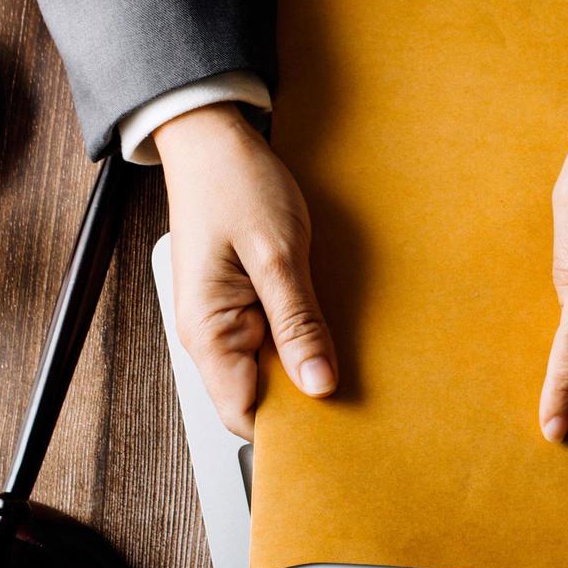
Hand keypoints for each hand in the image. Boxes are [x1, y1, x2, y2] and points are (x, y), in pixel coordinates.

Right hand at [156, 103, 337, 439]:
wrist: (211, 139)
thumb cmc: (234, 184)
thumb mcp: (278, 253)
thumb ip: (298, 323)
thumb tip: (319, 384)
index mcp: (208, 332)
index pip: (246, 415)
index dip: (292, 428)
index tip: (341, 420)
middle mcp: (209, 335)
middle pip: (259, 397)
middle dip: (305, 397)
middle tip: (359, 382)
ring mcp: (223, 319)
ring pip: (269, 369)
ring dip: (306, 361)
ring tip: (348, 346)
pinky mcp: (239, 302)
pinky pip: (272, 338)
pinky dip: (301, 336)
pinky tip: (328, 321)